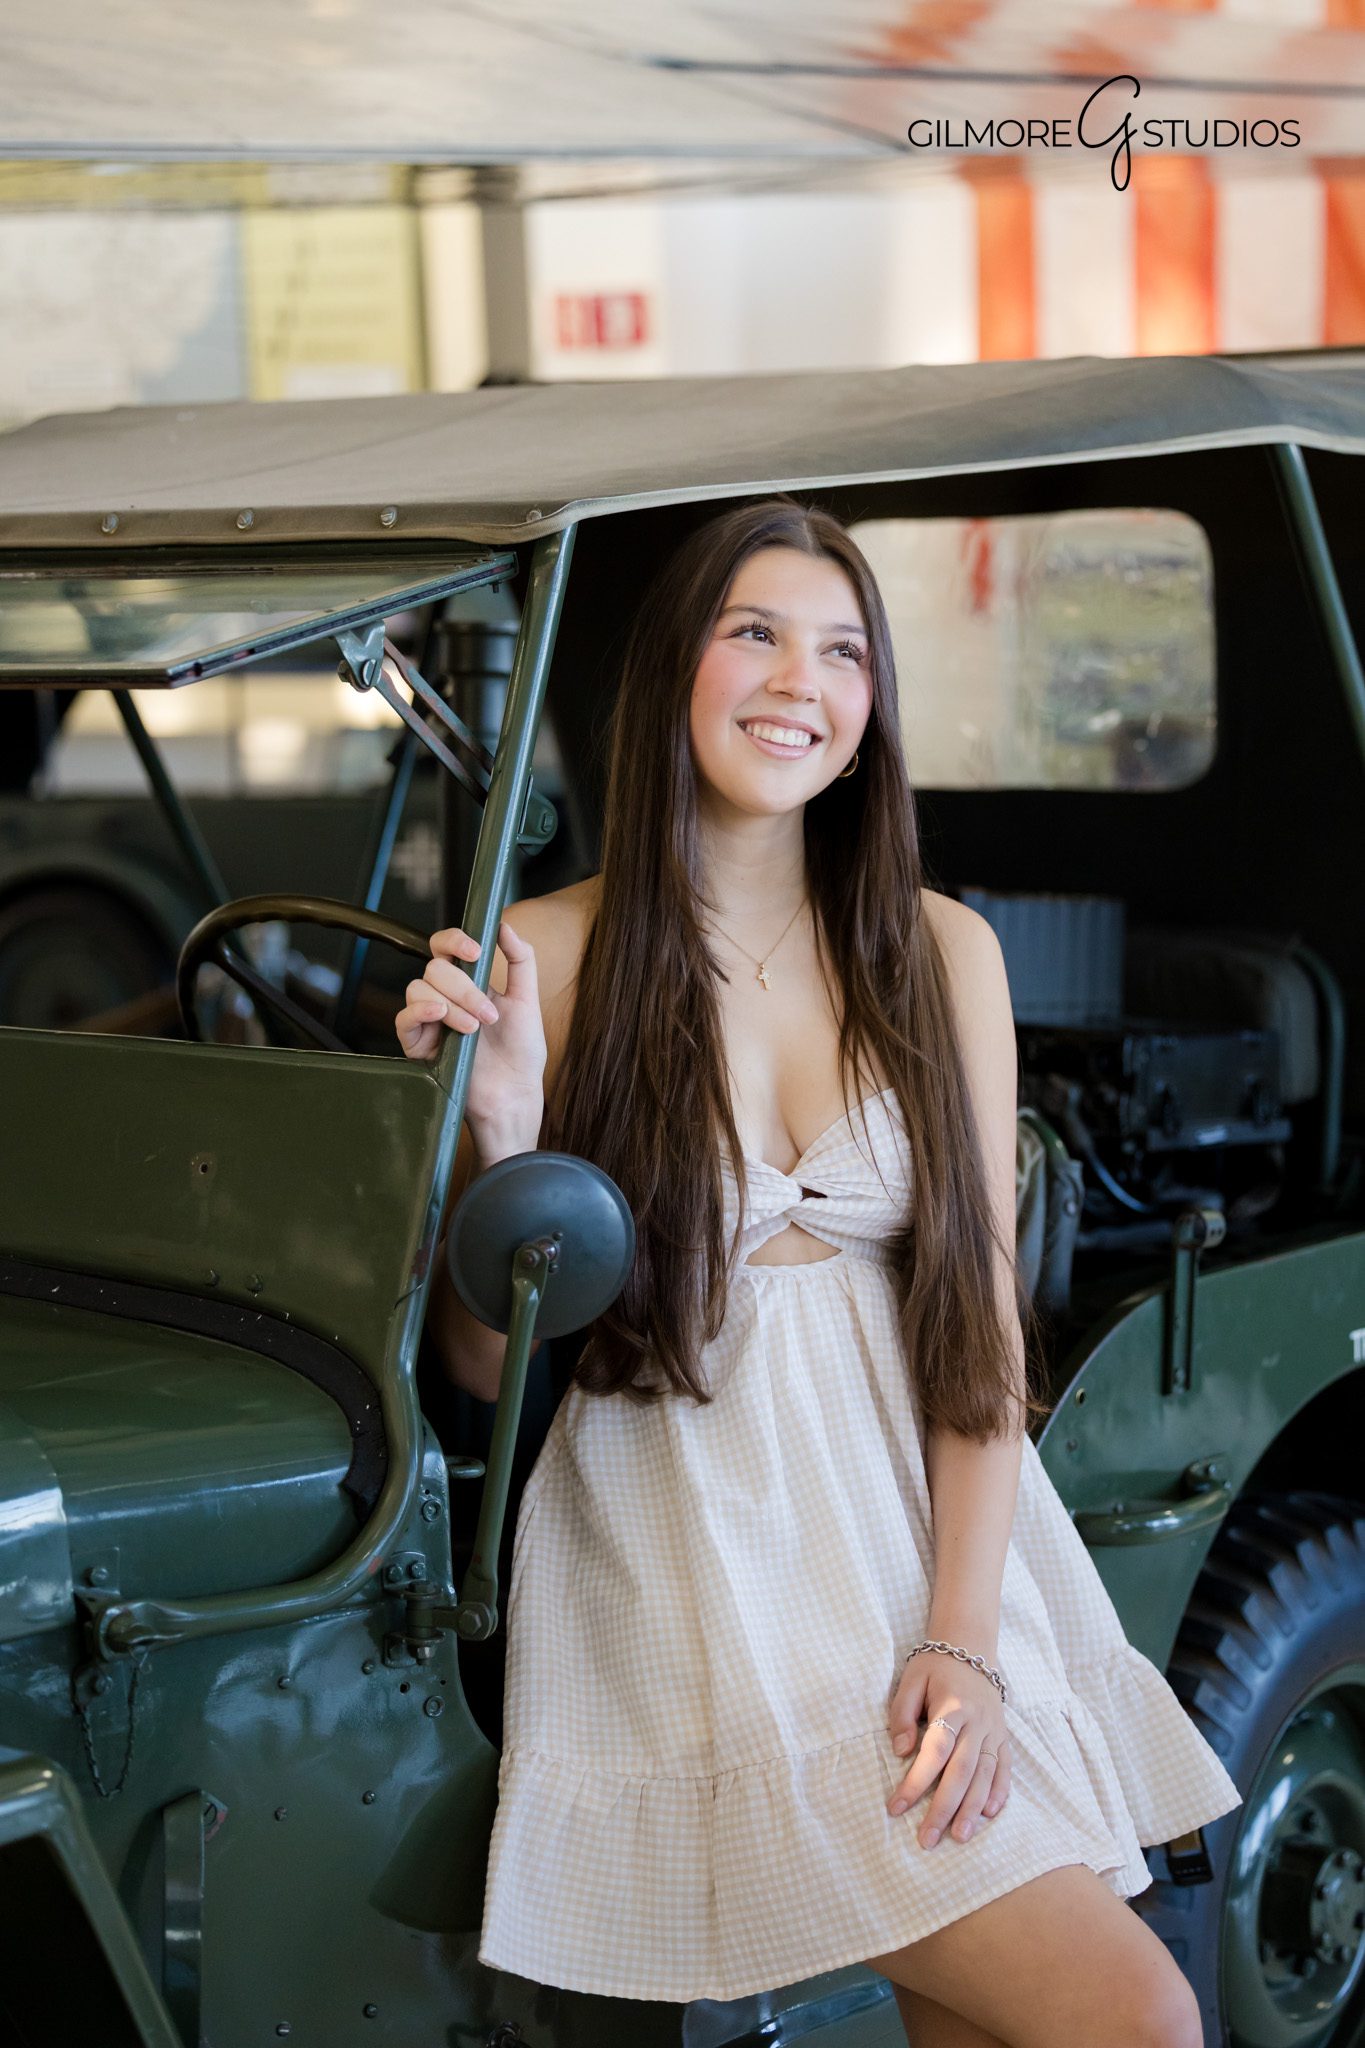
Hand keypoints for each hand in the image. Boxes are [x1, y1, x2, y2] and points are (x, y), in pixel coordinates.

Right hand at [394, 921, 545, 1140]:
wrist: (514, 1093)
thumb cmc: (521, 1051)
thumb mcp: (527, 1000)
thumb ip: (521, 960)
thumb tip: (505, 926)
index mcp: (468, 982)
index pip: (446, 947)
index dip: (454, 940)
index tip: (475, 951)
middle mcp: (445, 997)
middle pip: (435, 968)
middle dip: (464, 988)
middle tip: (489, 1014)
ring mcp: (430, 1020)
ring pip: (419, 988)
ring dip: (451, 1004)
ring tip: (474, 1028)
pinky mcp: (418, 1044)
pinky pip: (404, 1017)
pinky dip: (420, 1011)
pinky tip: (440, 1016)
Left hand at [885, 1650, 1010, 1848]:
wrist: (972, 1645)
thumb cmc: (935, 1666)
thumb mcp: (910, 1680)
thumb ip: (902, 1714)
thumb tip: (900, 1751)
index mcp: (952, 1707)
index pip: (934, 1751)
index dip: (915, 1782)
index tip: (896, 1808)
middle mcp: (978, 1723)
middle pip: (961, 1772)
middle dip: (944, 1808)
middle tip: (927, 1839)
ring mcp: (994, 1731)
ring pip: (985, 1776)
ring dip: (973, 1809)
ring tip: (959, 1837)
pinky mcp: (1004, 1736)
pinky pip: (1005, 1768)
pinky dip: (1000, 1792)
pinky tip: (990, 1814)